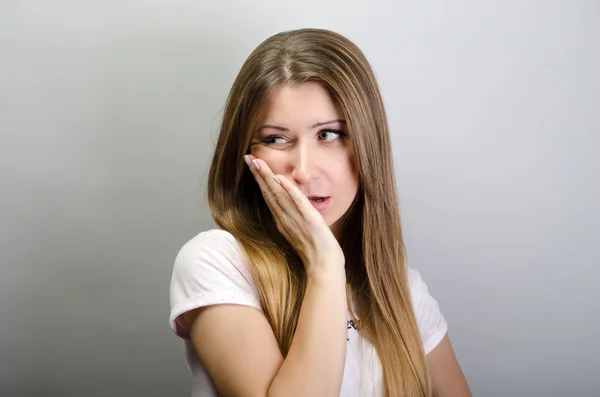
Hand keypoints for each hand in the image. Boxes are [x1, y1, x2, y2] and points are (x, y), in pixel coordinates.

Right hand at [244, 154, 344, 279]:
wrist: (324, 269)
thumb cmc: (316, 254)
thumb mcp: (301, 233)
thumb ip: (294, 220)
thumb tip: (289, 209)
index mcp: (283, 221)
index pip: (269, 196)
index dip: (260, 180)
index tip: (252, 165)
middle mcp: (286, 219)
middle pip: (269, 193)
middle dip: (259, 174)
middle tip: (248, 158)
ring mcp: (296, 220)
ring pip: (278, 195)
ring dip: (268, 178)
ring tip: (258, 162)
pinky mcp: (310, 220)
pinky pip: (298, 203)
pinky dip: (289, 190)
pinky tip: (280, 179)